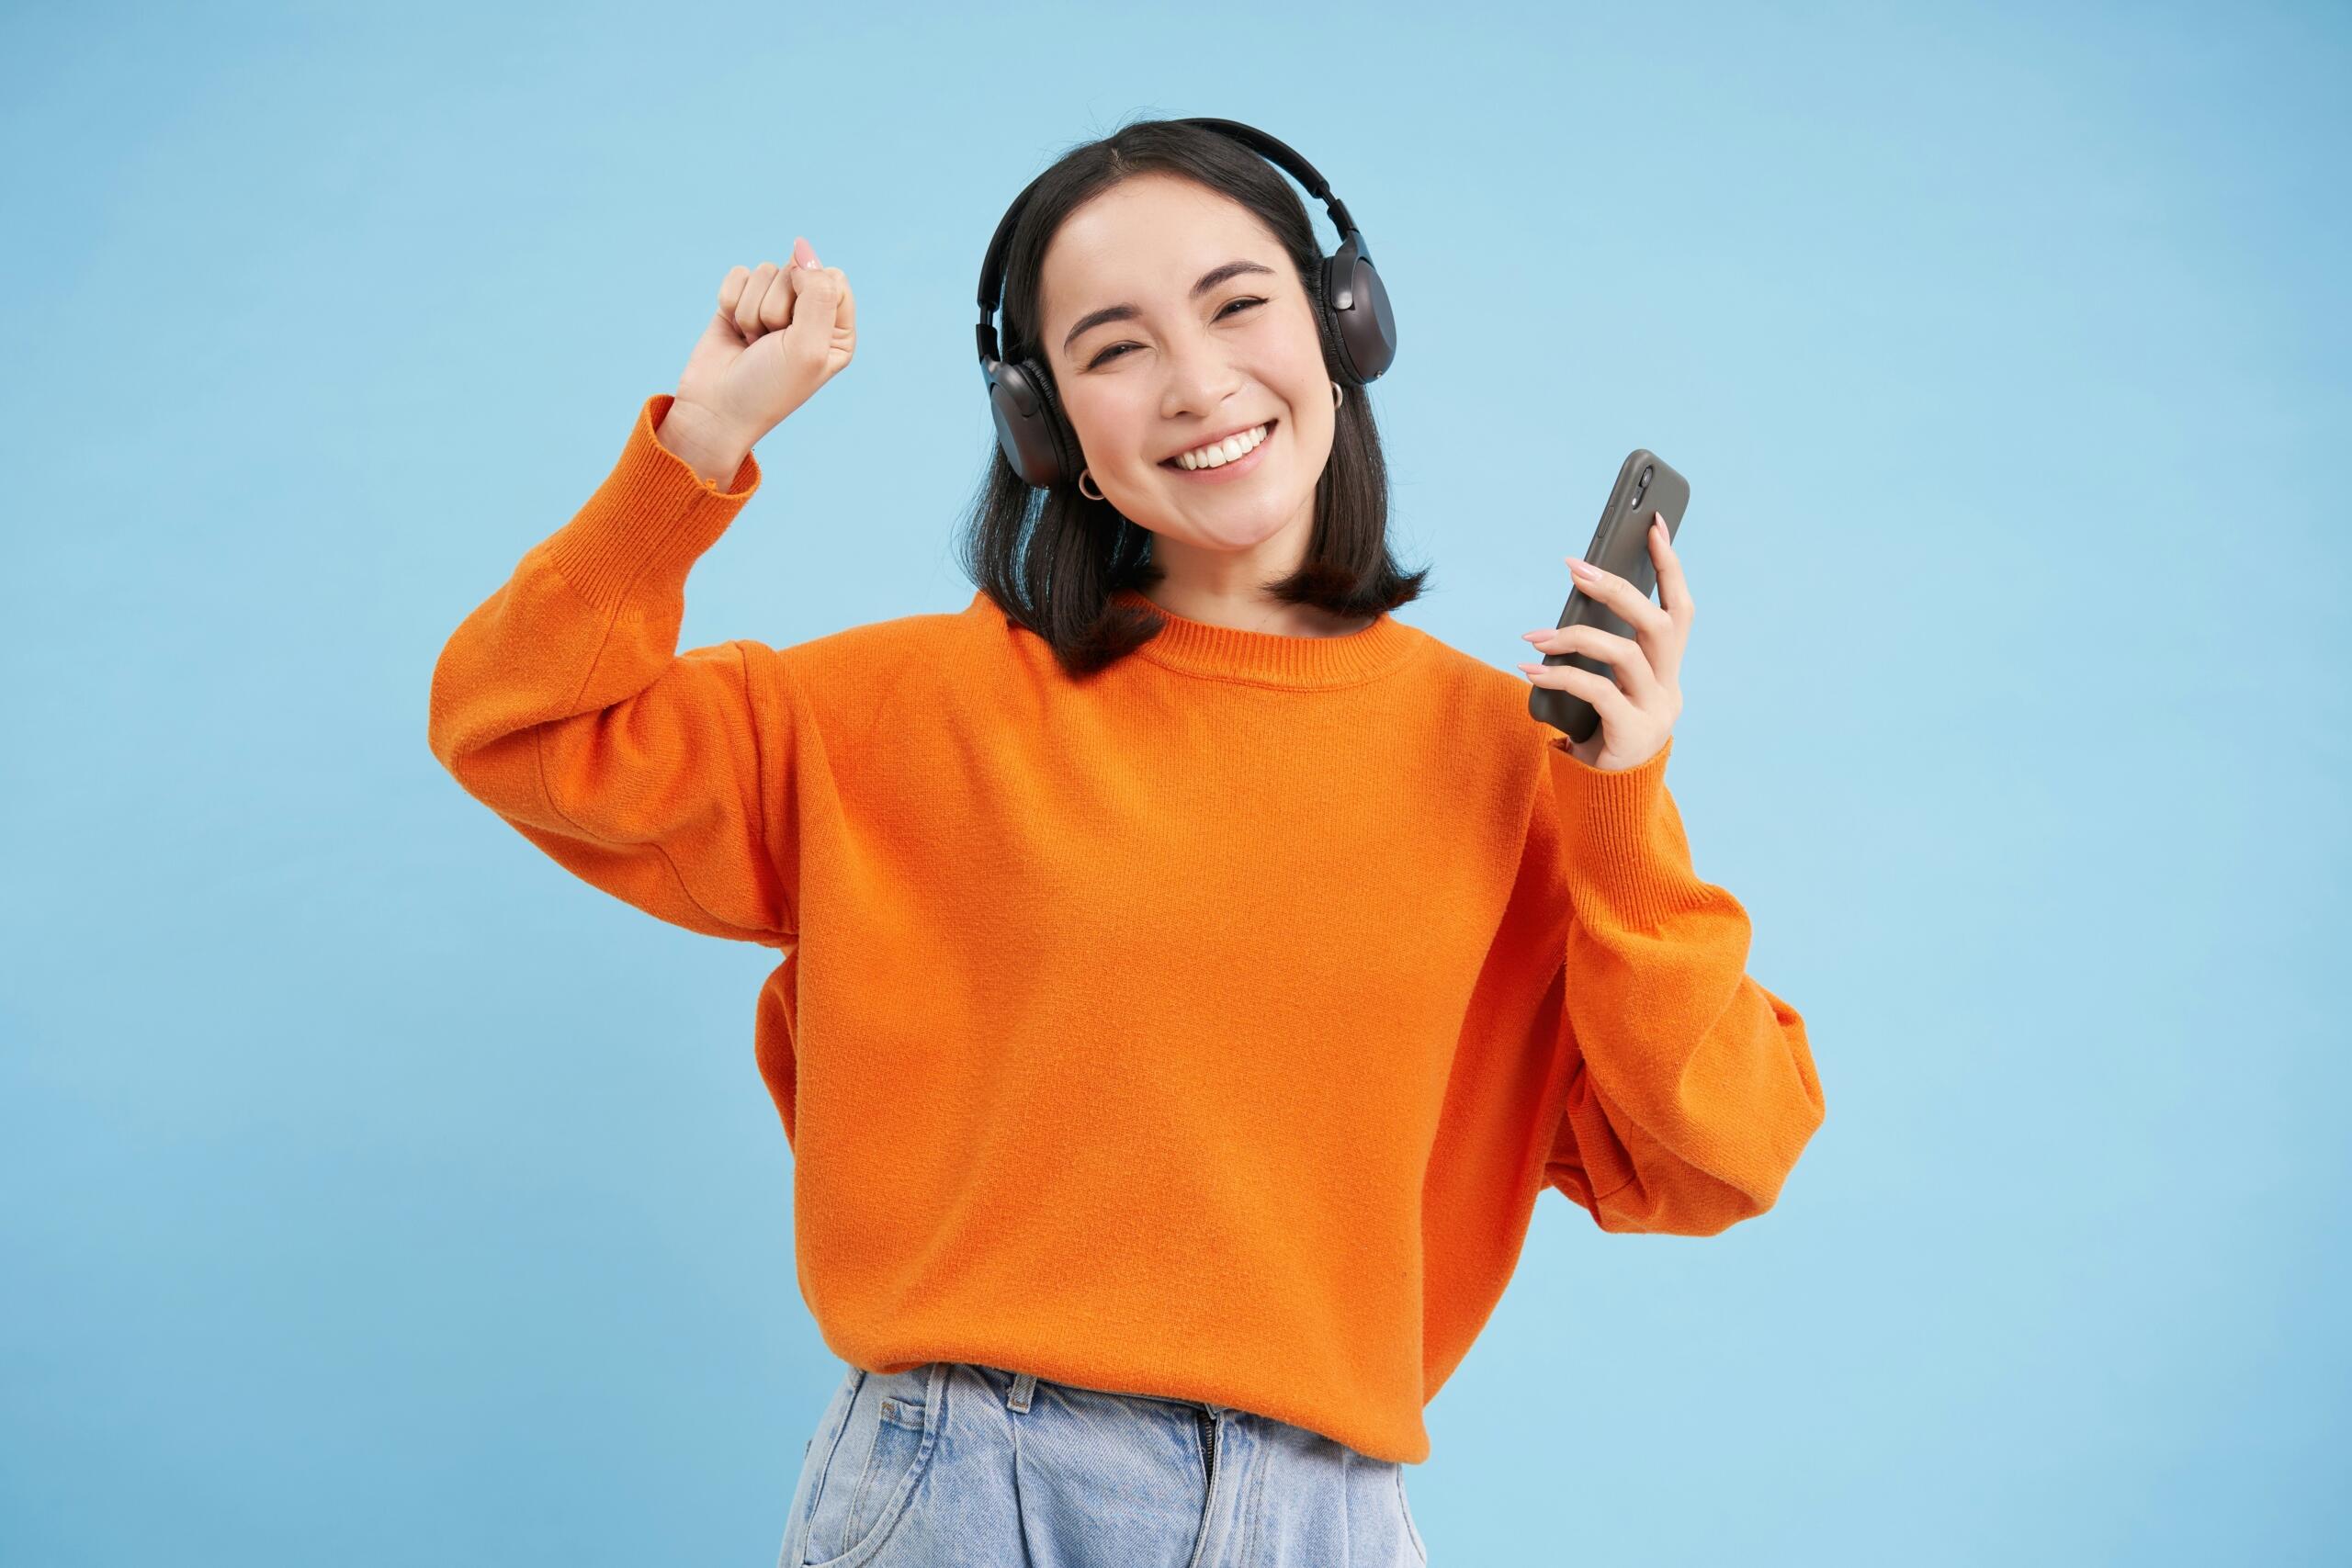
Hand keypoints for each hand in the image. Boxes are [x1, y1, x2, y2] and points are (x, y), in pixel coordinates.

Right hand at [673, 236, 857, 445]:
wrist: (715, 410)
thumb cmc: (767, 387)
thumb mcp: (807, 347)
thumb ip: (816, 293)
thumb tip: (802, 245)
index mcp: (837, 329)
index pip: (832, 277)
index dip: (808, 296)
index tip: (795, 331)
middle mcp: (809, 315)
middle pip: (797, 270)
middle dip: (776, 308)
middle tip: (770, 344)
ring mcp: (774, 307)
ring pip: (765, 271)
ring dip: (751, 311)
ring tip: (752, 344)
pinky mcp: (741, 302)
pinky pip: (738, 275)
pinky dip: (731, 303)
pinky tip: (733, 332)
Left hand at [1517, 512, 1692, 771]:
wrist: (1611, 795)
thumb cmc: (1602, 728)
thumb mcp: (1607, 684)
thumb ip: (1603, 649)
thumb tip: (1570, 604)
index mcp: (1668, 667)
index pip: (1680, 607)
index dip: (1670, 566)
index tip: (1655, 523)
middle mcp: (1670, 685)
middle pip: (1658, 623)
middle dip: (1617, 589)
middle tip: (1574, 567)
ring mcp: (1656, 711)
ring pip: (1626, 655)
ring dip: (1576, 637)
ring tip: (1535, 637)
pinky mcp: (1632, 733)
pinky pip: (1599, 693)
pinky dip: (1562, 676)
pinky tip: (1531, 671)